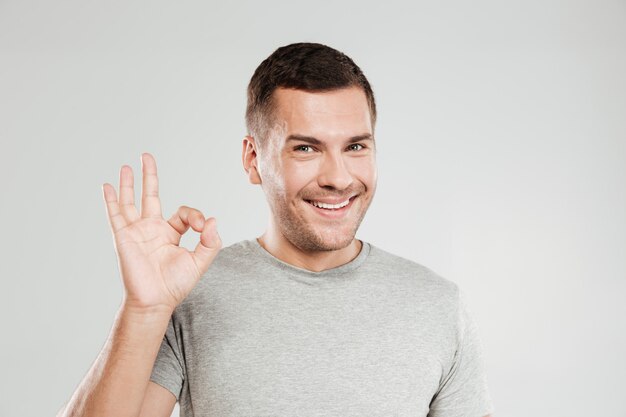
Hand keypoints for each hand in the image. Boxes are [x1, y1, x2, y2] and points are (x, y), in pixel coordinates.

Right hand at [102, 153, 220, 312]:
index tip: (203, 227)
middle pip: (150, 195)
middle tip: (147, 157)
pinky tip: (108, 186)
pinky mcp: (124, 237)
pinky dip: (111, 200)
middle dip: (149, 176)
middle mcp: (152, 228)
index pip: (184, 213)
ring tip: (127, 166)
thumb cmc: (176, 285)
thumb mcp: (200, 262)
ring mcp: (137, 231)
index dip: (196, 216)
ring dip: (128, 184)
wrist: (155, 301)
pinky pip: (115, 215)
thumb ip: (210, 242)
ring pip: (131, 201)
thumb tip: (213, 220)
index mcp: (171, 233)